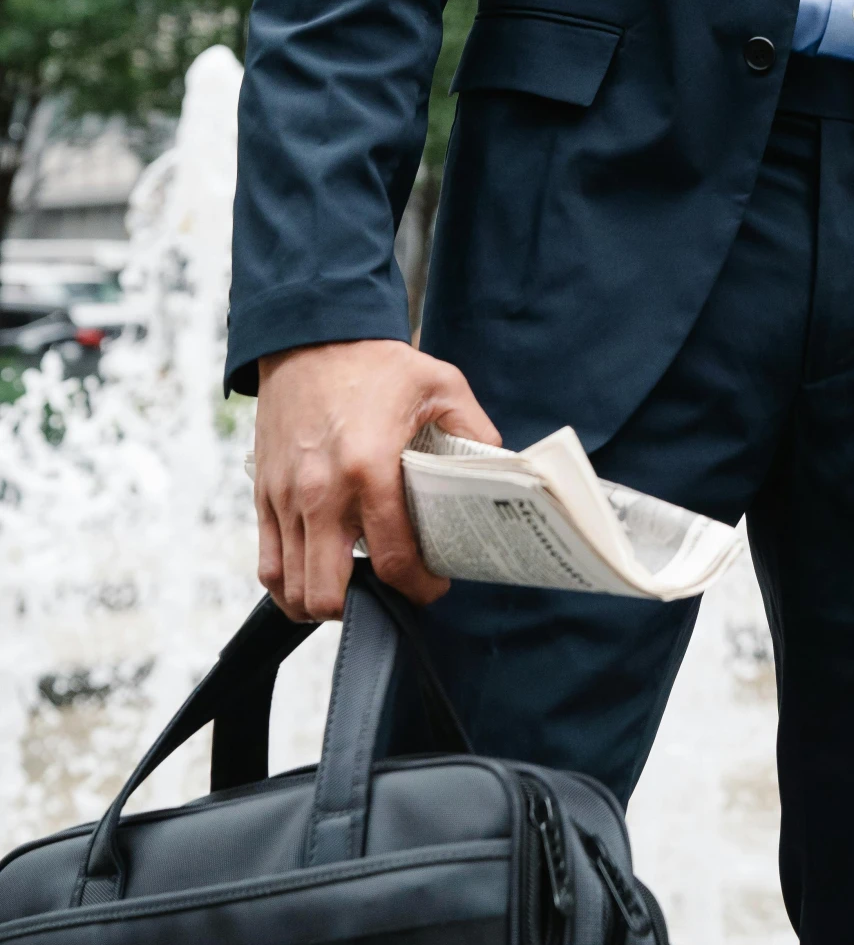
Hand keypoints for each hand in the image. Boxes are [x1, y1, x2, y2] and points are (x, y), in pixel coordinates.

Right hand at [253, 338, 500, 621]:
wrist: (310, 335)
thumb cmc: (374, 362)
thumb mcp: (441, 384)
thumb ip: (473, 431)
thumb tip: (498, 468)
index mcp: (370, 469)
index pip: (394, 561)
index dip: (420, 589)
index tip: (434, 586)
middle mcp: (322, 494)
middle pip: (330, 595)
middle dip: (365, 609)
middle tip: (391, 592)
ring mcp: (286, 500)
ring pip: (292, 590)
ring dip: (323, 604)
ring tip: (353, 591)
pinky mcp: (263, 497)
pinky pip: (267, 566)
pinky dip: (288, 586)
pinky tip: (315, 578)